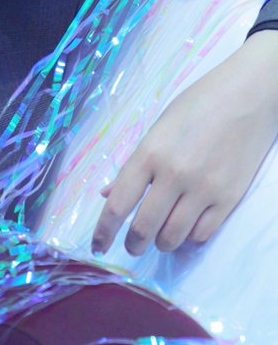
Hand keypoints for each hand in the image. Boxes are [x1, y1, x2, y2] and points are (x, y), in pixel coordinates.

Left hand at [91, 30, 277, 256]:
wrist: (247, 97)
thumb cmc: (197, 105)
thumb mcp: (158, 128)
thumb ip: (134, 164)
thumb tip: (107, 194)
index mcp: (150, 153)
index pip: (119, 203)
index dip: (104, 231)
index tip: (98, 246)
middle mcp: (174, 175)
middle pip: (144, 228)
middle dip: (133, 245)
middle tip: (132, 247)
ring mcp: (203, 189)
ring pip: (173, 237)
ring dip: (162, 243)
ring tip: (160, 237)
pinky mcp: (228, 199)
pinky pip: (202, 235)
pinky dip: (189, 237)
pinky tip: (186, 227)